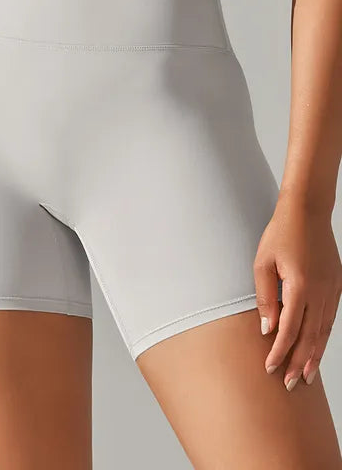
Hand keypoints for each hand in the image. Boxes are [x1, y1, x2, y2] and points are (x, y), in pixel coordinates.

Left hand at [253, 195, 341, 390]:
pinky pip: (330, 317)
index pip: (289, 329)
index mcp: (300, 287)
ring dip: (314, 354)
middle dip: (298, 362)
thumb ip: (265, 298)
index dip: (279, 351)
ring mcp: (332, 289)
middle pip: (310, 336)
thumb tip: (267, 328)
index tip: (269, 368)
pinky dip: (323, 336)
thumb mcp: (262, 264)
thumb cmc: (280, 234)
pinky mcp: (336, 285)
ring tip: (305, 375)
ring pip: (324, 330)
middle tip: (289, 384)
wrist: (307, 212)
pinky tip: (317, 347)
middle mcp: (320, 292)